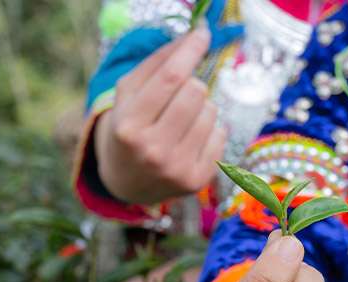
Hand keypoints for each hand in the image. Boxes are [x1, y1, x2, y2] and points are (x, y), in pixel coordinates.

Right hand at [94, 26, 225, 204]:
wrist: (126, 181)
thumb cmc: (129, 127)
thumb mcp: (128, 94)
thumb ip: (156, 63)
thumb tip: (193, 38)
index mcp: (129, 125)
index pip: (170, 77)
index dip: (190, 51)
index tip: (202, 34)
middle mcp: (152, 150)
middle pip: (195, 92)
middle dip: (192, 85)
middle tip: (180, 96)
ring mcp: (176, 168)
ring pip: (211, 111)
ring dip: (202, 108)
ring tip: (183, 121)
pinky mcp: (197, 180)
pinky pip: (221, 134)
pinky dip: (211, 130)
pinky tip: (192, 139)